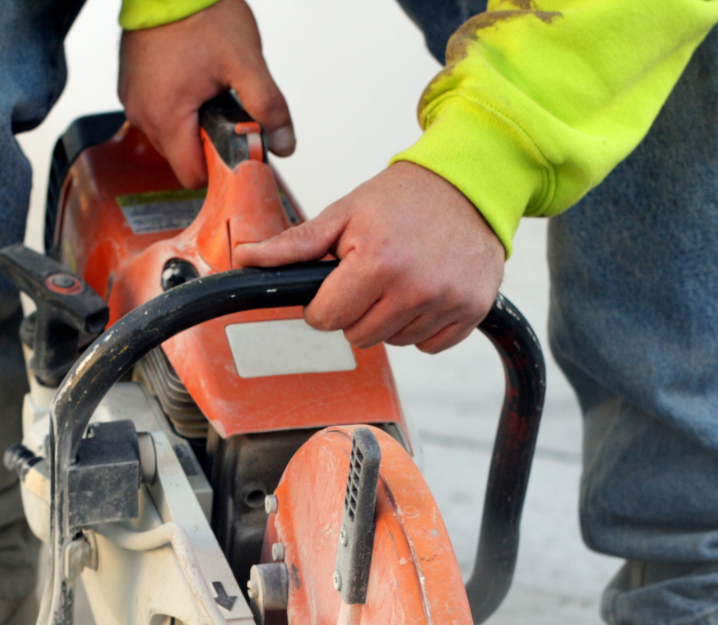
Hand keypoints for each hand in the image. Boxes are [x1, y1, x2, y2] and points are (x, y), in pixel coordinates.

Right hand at [118, 0, 294, 189]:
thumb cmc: (201, 13)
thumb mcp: (246, 62)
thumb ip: (268, 108)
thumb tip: (284, 145)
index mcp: (167, 116)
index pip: (193, 175)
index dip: (220, 169)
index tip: (237, 149)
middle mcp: (142, 113)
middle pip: (181, 157)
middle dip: (207, 143)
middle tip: (226, 109)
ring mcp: (132, 99)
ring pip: (169, 136)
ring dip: (191, 124)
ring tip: (208, 90)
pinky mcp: (130, 85)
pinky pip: (156, 112)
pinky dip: (176, 106)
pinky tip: (191, 80)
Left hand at [234, 162, 504, 353]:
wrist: (469, 186)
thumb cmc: (405, 197)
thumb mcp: (345, 212)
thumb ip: (295, 244)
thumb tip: (246, 258)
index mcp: (377, 261)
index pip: (327, 319)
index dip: (323, 303)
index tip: (336, 283)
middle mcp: (415, 287)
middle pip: (358, 336)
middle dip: (355, 311)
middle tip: (370, 276)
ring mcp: (447, 302)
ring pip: (393, 342)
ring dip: (389, 318)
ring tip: (401, 279)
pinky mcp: (471, 312)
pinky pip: (429, 345)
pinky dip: (422, 326)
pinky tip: (425, 292)